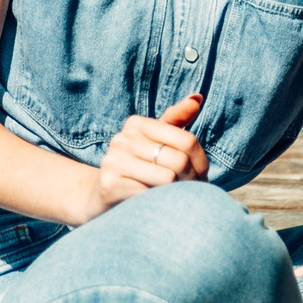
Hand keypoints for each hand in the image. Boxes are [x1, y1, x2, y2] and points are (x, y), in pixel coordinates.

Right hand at [78, 96, 206, 221]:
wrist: (102, 197)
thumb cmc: (138, 167)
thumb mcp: (156, 141)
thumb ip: (176, 120)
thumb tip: (198, 97)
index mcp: (136, 123)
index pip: (187, 141)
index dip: (200, 163)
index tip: (199, 176)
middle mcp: (122, 138)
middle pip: (179, 160)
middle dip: (190, 180)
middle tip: (188, 191)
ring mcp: (114, 160)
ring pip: (168, 178)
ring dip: (177, 193)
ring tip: (173, 197)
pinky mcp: (110, 184)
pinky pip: (151, 195)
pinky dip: (159, 203)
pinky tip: (154, 204)